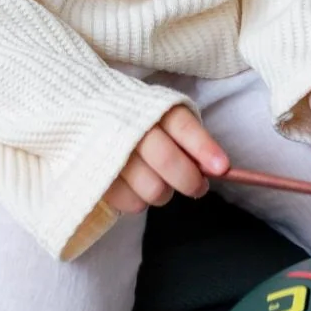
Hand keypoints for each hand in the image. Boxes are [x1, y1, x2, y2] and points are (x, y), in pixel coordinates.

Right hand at [104, 106, 229, 214]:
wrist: (87, 111)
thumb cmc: (138, 118)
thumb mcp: (163, 114)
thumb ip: (187, 136)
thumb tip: (213, 166)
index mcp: (152, 108)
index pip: (182, 126)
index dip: (204, 148)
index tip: (222, 167)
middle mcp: (130, 127)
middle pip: (167, 160)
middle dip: (190, 180)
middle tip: (198, 187)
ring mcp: (110, 152)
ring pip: (151, 187)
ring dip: (165, 193)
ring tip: (162, 185)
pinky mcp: (97, 176)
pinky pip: (130, 202)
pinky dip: (141, 202)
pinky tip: (139, 189)